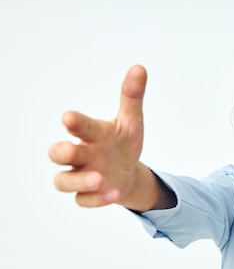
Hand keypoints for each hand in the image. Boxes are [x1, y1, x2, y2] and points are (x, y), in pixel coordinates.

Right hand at [49, 65, 146, 206]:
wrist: (127, 171)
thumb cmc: (122, 142)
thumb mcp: (131, 121)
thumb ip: (132, 97)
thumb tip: (140, 68)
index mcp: (91, 134)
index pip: (79, 126)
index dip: (74, 122)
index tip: (68, 117)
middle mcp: (80, 154)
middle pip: (59, 153)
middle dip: (62, 151)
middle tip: (68, 149)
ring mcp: (81, 176)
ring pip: (64, 181)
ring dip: (79, 180)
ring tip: (99, 178)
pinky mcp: (88, 195)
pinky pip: (84, 200)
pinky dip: (96, 198)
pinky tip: (113, 192)